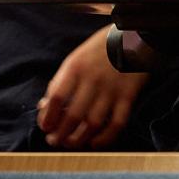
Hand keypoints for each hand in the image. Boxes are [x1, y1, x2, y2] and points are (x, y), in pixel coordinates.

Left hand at [37, 27, 148, 147]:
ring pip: (93, 123)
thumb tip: (44, 108)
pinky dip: (105, 138)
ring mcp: (112, 88)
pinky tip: (95, 142)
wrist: (134, 35)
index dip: (47, 117)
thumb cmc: (99, 49)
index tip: (45, 128)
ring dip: (79, 139)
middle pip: (73, 115)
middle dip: (61, 134)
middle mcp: (93, 79)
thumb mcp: (76, 58)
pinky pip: (117, 123)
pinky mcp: (128, 95)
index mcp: (76, 67)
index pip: (56, 98)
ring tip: (71, 143)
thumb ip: (60, 82)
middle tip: (55, 141)